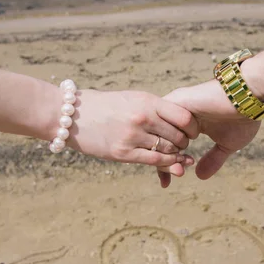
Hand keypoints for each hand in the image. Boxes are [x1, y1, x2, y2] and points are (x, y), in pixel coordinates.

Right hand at [66, 89, 197, 175]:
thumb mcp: (132, 99)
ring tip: (176, 155)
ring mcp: (132, 136)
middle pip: (179, 136)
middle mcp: (142, 117)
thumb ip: (155, 109)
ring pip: (168, 151)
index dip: (192, 127)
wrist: (71, 115)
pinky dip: (166, 164)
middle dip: (184, 144)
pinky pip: (154, 161)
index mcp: (146, 101)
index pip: (184, 117)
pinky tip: (169, 164)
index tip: (191, 131)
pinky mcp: (122, 153)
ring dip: (176, 155)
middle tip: (183, 146)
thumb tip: (181, 120)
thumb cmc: (104, 106)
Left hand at [158, 80, 260, 186]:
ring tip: (180, 161)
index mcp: (187, 124)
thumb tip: (200, 176)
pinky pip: (162, 121)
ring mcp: (177, 107)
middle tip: (174, 175)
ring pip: (157, 133)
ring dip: (165, 151)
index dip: (164, 166)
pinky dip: (168, 138)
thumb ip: (212, 159)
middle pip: (157, 141)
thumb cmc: (243, 118)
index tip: (166, 183)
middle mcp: (178, 115)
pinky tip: (183, 145)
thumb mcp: (226, 145)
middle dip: (160, 162)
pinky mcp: (178, 100)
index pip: (167, 147)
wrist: (251, 98)